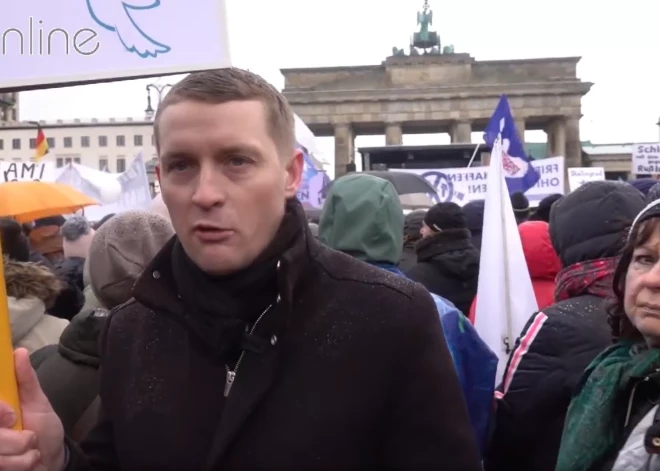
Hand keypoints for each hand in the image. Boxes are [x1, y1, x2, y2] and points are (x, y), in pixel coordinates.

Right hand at [0, 348, 64, 470]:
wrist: (53, 459)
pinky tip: (28, 462)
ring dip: (21, 453)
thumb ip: (26, 380)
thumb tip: (19, 352)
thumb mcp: (37, 402)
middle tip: (29, 437)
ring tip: (31, 448)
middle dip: (12, 440)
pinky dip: (20, 465)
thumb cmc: (43, 428)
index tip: (10, 415)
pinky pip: (1, 466)